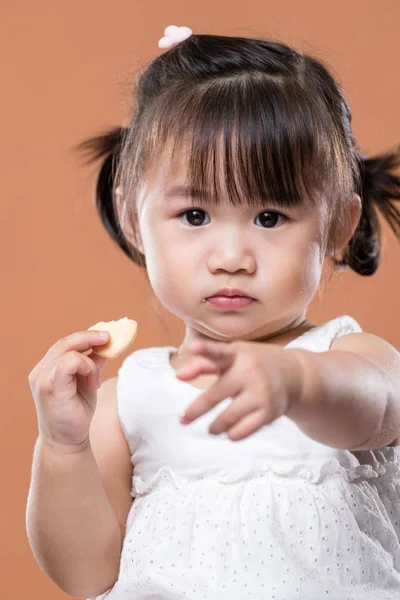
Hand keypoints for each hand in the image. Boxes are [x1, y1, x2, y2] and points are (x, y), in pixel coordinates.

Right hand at [28, 329, 110, 449]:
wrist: (67, 441)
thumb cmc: (76, 413)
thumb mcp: (88, 382)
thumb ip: (93, 364)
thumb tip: (105, 346)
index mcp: (48, 368)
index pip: (65, 343)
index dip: (86, 336)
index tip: (106, 335)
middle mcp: (41, 370)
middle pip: (65, 342)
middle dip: (90, 337)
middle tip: (109, 338)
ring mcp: (42, 378)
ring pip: (69, 351)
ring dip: (89, 362)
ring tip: (95, 382)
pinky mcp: (49, 387)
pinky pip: (67, 363)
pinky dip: (85, 367)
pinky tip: (93, 383)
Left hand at [176, 340, 303, 440]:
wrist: (293, 374)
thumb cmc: (252, 363)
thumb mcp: (232, 356)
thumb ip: (204, 364)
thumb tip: (178, 376)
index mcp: (237, 355)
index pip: (219, 352)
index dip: (205, 350)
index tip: (193, 347)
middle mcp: (249, 372)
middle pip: (215, 395)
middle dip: (195, 411)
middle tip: (183, 420)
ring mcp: (261, 393)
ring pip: (227, 419)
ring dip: (214, 427)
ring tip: (211, 428)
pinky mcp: (269, 412)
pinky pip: (242, 432)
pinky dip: (232, 434)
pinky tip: (229, 431)